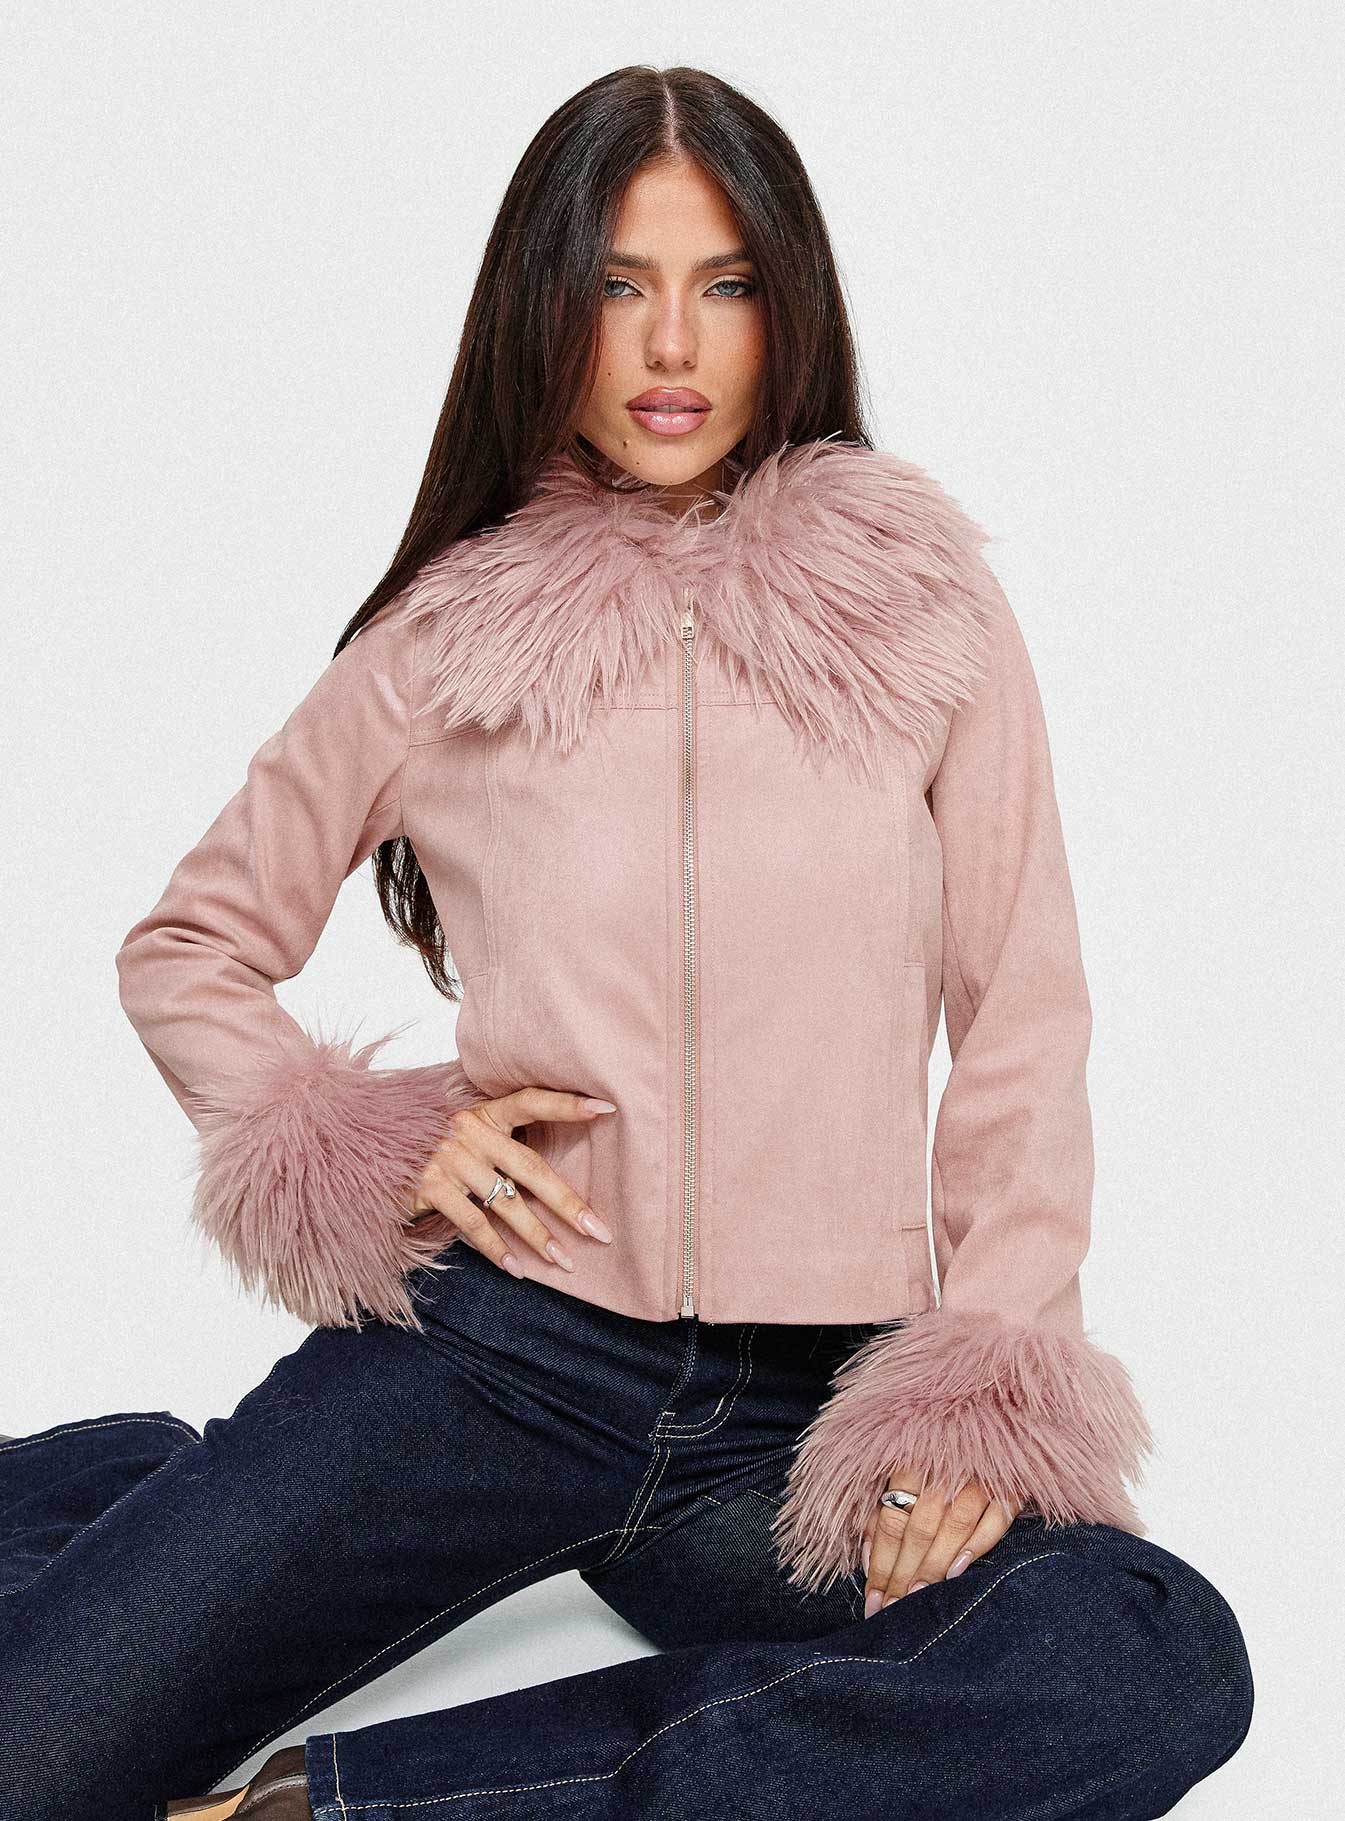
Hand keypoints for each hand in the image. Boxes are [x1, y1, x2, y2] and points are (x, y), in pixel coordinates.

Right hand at [403, 1085, 616, 1277]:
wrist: (363, 1155)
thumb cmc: (425, 1147)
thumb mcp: (461, 1133)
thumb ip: (497, 1141)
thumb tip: (547, 1176)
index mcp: (482, 1112)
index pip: (530, 1101)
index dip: (567, 1104)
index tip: (606, 1108)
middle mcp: (467, 1130)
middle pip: (530, 1168)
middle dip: (568, 1204)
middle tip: (600, 1231)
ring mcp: (448, 1158)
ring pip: (506, 1203)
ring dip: (537, 1237)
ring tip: (564, 1261)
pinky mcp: (430, 1187)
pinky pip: (473, 1223)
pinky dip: (495, 1249)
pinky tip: (517, 1270)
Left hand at [860, 1472, 1021, 1614]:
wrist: (990, 1430)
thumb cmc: (934, 1459)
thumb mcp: (901, 1474)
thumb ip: (882, 1513)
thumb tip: (867, 1560)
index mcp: (912, 1463)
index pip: (891, 1522)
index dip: (881, 1564)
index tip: (872, 1599)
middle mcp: (944, 1470)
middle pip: (919, 1530)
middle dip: (903, 1574)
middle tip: (890, 1612)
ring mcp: (980, 1477)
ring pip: (953, 1526)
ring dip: (934, 1565)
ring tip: (917, 1599)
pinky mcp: (1011, 1486)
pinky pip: (996, 1518)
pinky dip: (977, 1544)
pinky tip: (958, 1571)